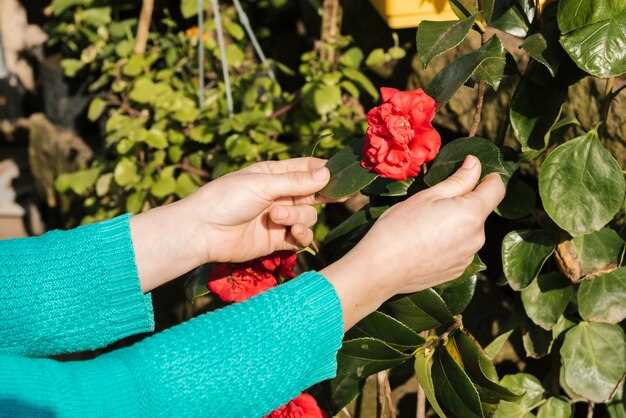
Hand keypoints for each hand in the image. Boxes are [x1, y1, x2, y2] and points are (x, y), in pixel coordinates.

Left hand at [130, 158, 330, 291]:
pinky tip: (292, 232)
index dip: (326, 170)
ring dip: (298, 215)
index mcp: (274, 174)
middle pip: (314, 192)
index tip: (345, 173)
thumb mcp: (263, 184)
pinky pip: (301, 236)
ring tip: (277, 216)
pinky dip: (301, 234)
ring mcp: (280, 218)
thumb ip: (297, 182)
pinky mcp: (278, 240)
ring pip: (309, 215)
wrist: (204, 231)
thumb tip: (327, 173)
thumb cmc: (227, 199)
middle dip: (324, 194)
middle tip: (341, 196)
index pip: (307, 168)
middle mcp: (280, 194)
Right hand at [322, 155, 505, 328]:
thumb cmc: (399, 227)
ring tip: (425, 229)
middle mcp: (477, 237)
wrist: (381, 269)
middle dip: (463, 204)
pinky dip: (448, 244)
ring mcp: (468, 257)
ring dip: (456, 225)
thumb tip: (475, 163)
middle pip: (479, 212)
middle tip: (433, 205)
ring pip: (469, 231)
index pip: (496, 189)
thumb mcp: (427, 196)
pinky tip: (425, 245)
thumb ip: (458, 180)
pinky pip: (459, 250)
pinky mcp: (457, 271)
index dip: (488, 177)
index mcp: (471, 214)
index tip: (472, 173)